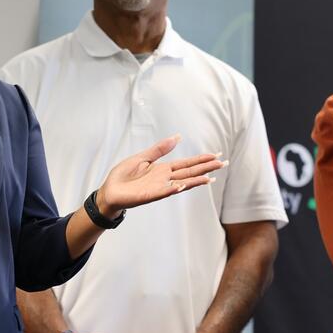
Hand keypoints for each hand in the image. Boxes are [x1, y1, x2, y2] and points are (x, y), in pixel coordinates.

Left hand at [96, 135, 224, 216]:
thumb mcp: (143, 157)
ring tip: (211, 177)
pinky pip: (165, 191)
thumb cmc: (124, 176)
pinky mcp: (150, 195)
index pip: (187, 163)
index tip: (216, 155)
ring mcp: (159, 188)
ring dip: (196, 181)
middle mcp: (165, 178)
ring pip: (182, 183)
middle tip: (223, 164)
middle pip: (190, 172)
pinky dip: (174, 188)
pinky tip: (184, 185)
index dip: (201, 159)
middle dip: (206, 168)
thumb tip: (177, 137)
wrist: (109, 191)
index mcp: (163, 169)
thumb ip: (160, 149)